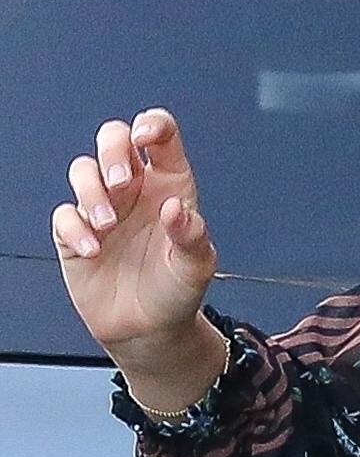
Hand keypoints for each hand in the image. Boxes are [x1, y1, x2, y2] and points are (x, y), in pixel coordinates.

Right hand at [52, 110, 218, 363]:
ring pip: (84, 170)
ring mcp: (103, 208)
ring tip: (107, 226)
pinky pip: (64, 214)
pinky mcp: (76, 232)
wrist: (149, 330)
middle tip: (122, 184)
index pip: (161, 136)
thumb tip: (176, 208)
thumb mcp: (197, 267)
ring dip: (91, 191)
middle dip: (112, 150)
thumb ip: (192, 236)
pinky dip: (74, 227)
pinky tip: (93, 251)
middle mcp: (135, 190)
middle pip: (113, 139)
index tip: (145, 138)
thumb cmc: (177, 291)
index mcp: (169, 185)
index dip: (152, 125)